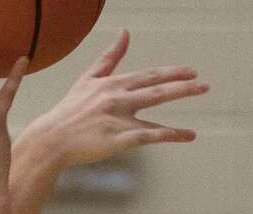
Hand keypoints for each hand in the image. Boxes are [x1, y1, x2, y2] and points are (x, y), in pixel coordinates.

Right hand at [21, 31, 205, 167]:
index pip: (149, 75)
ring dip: (180, 104)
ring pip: (155, 111)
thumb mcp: (86, 80)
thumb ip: (109, 58)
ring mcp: (117, 120)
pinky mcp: (115, 141)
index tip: (191, 72)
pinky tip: (186, 136)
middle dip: (183, 86)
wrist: (48, 140)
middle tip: (204, 85)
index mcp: (112, 85)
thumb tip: (125, 33)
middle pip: (157, 90)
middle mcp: (117, 99)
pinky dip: (169, 135)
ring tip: (197, 110)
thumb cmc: (66, 113)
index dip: (171, 73)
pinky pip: (148, 137)